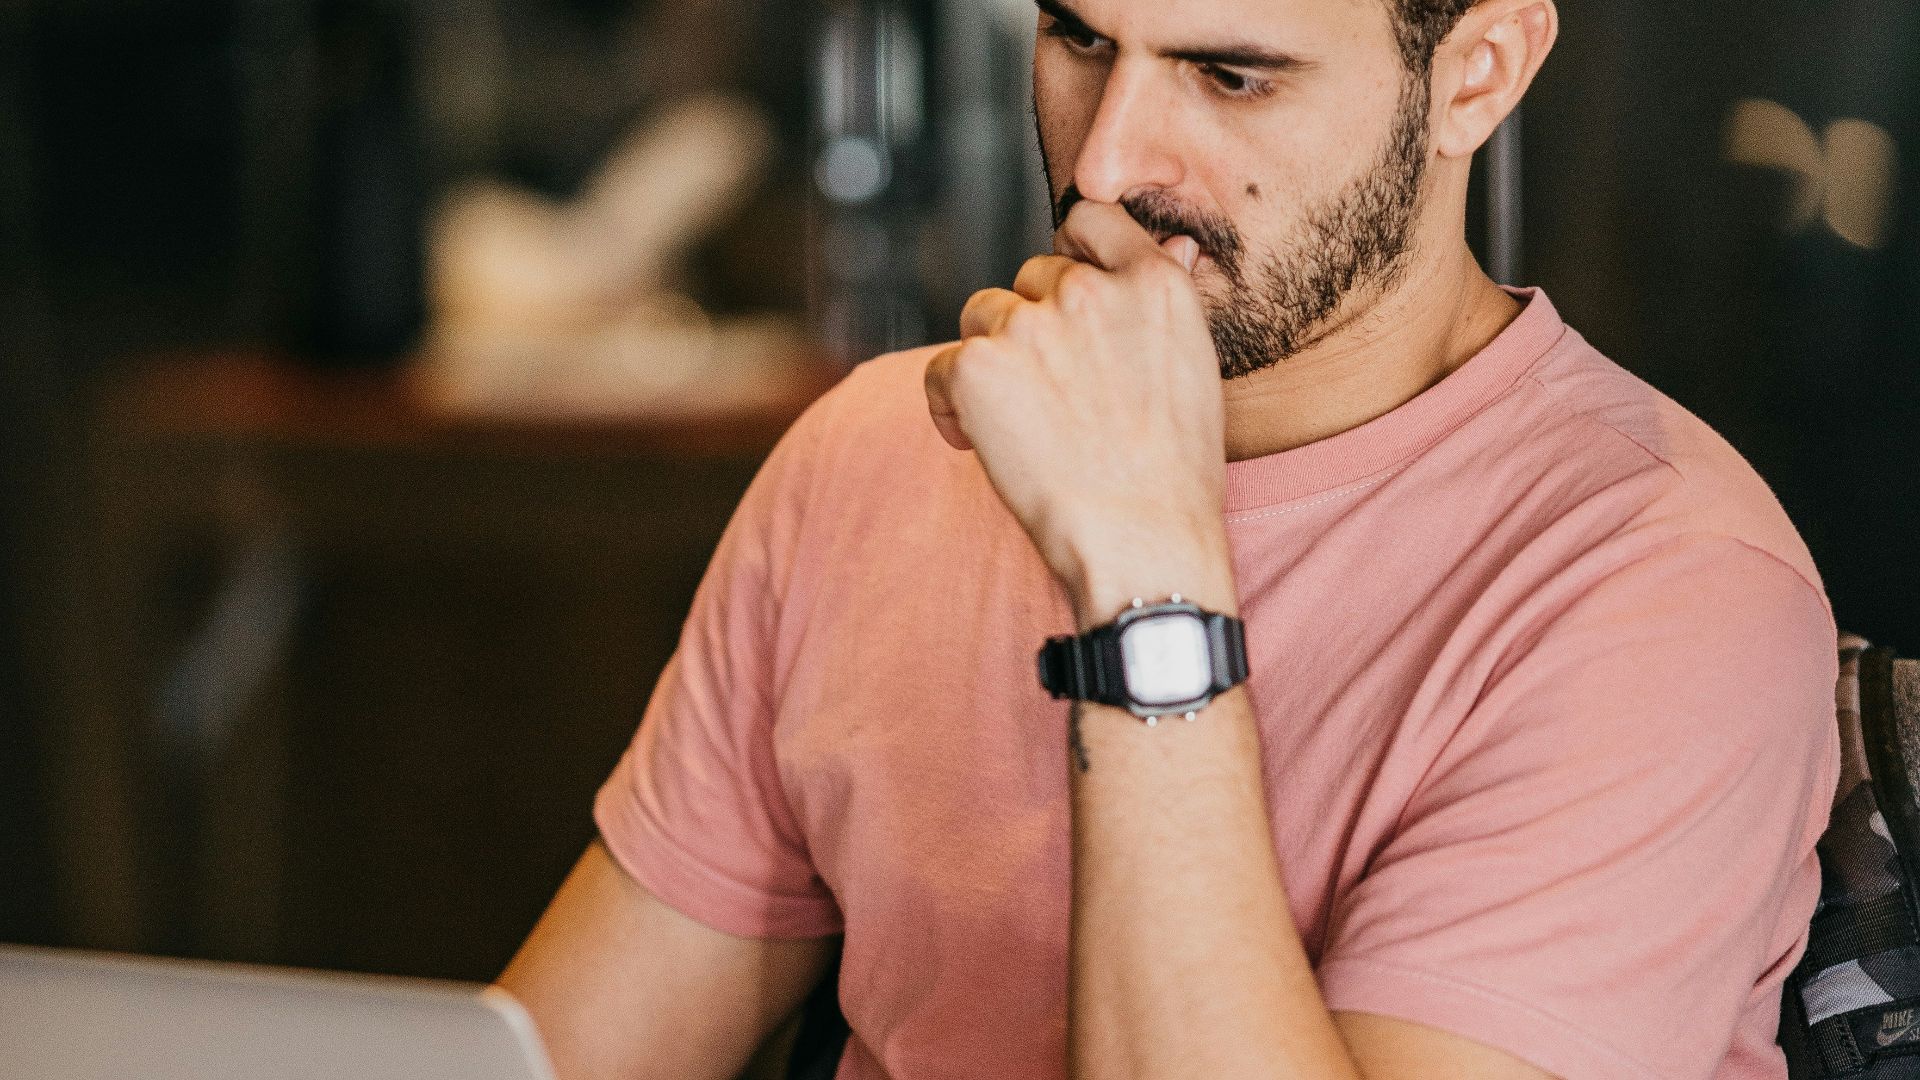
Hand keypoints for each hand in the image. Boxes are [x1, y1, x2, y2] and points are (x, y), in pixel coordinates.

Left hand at [924, 200, 1235, 624]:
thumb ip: (1165, 300)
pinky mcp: (978, 366)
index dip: (1072, 254)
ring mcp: (1031, 326)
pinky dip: (951, 405)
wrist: (1143, 540)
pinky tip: (979, 444)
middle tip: (1054, 397)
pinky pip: (941, 367)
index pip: (1091, 220)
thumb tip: (1172, 243)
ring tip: (1022, 426)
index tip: (1068, 299)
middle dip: (1034, 325)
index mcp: (1153, 283)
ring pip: (983, 317)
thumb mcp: (1195, 367)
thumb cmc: (1174, 474)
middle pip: (1030, 277)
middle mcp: (1090, 291)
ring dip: (992, 361)